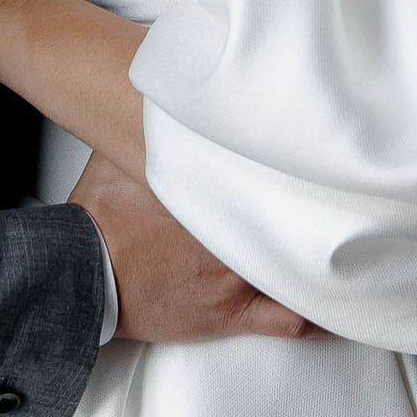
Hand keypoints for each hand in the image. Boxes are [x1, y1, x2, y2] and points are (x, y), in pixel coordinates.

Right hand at [70, 148, 328, 344]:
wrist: (79, 275)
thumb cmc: (98, 219)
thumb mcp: (120, 154)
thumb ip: (153, 127)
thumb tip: (162, 96)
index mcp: (213, 189)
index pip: (276, 173)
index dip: (299, 169)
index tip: (310, 161)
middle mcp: (233, 231)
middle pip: (297, 216)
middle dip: (315, 208)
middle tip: (333, 200)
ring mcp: (236, 276)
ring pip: (300, 266)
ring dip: (317, 257)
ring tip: (337, 245)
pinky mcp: (230, 314)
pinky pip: (289, 319)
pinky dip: (311, 311)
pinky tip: (323, 299)